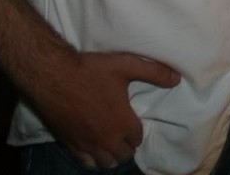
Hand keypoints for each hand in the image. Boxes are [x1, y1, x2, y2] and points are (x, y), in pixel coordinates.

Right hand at [26, 49, 180, 168]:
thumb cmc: (91, 70)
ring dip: (111, 156)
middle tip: (124, 133)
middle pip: (123, 155)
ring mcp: (86, 144)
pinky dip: (92, 159)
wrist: (52, 75)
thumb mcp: (127, 65)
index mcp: (122, 123)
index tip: (134, 123)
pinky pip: (85, 162)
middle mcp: (105, 139)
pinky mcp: (69, 144)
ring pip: (105, 163)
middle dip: (126, 146)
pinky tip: (92, 147)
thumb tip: (177, 79)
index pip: (137, 139)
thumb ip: (155, 73)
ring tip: (111, 142)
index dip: (137, 132)